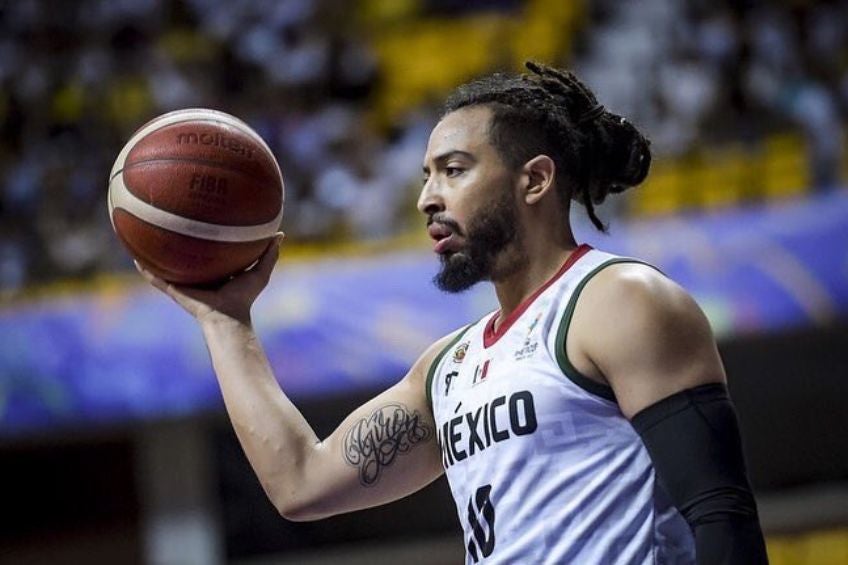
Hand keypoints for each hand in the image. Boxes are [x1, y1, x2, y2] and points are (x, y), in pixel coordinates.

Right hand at [135, 232, 283, 325]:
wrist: (228, 317)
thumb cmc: (245, 298)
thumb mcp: (260, 272)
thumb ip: (269, 254)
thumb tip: (279, 234)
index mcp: (214, 271)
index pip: (206, 251)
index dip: (202, 238)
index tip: (199, 218)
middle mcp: (197, 276)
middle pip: (184, 256)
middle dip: (176, 242)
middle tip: (168, 219)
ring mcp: (184, 284)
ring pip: (165, 266)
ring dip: (154, 254)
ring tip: (141, 236)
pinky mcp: (175, 291)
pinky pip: (156, 279)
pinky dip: (145, 270)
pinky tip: (134, 258)